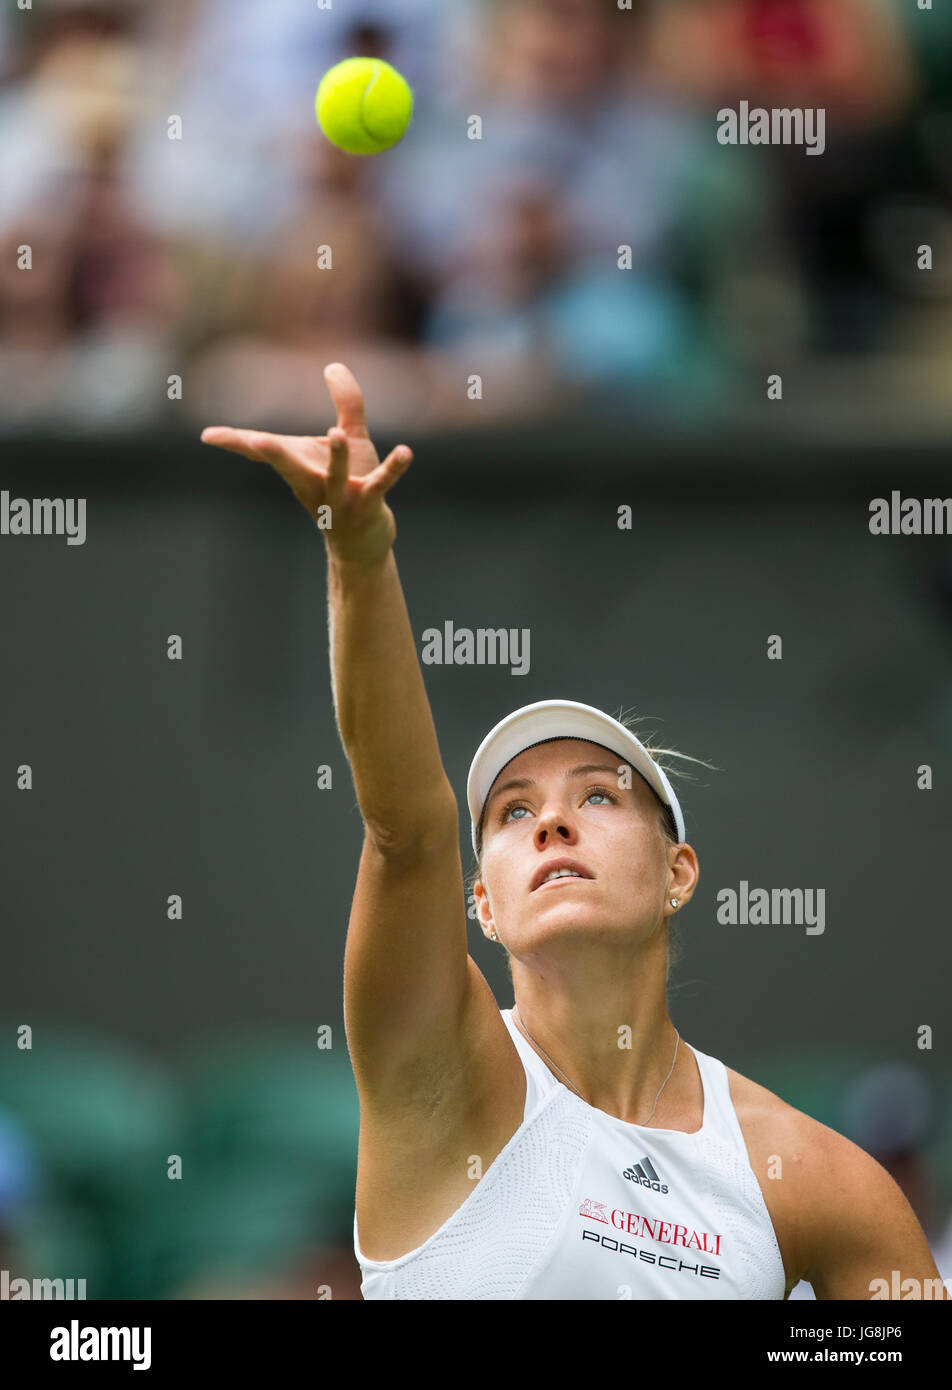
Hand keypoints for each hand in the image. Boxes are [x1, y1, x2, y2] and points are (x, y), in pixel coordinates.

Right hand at [200, 362, 412, 563]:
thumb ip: (346, 402)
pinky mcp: (367, 505)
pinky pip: (380, 486)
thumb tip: (333, 365)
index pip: (262, 453)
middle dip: (271, 454)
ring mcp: (339, 497)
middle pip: (287, 467)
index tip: (207, 436)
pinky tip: (406, 451)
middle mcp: (312, 483)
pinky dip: (394, 470)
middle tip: (252, 441)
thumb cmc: (351, 486)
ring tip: (335, 433)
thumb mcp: (351, 440)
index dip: (234, 443)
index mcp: (299, 467)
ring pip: (334, 477)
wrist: (364, 540)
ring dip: (335, 458)